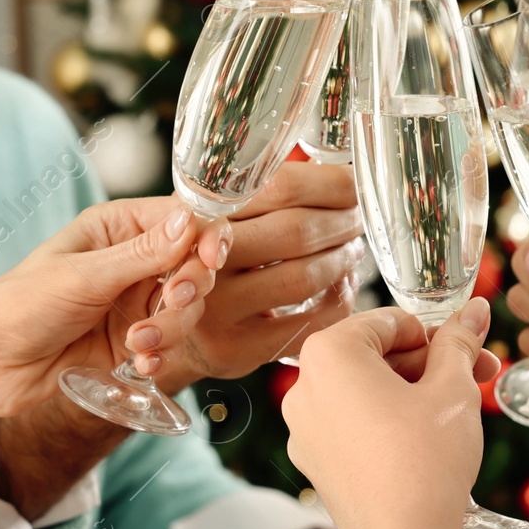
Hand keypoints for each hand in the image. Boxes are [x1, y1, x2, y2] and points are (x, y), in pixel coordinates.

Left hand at [0, 197, 228, 419]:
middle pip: (194, 264)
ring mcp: (136, 300)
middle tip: (173, 301)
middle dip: (189, 287)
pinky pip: (171, 342)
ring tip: (137, 343)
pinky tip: (141, 362)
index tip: (211, 258)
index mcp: (117, 228)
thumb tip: (189, 222)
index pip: (181, 219)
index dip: (204, 236)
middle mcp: (133, 260)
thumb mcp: (83, 276)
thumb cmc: (21, 305)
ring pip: (188, 307)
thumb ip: (141, 253)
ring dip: (171, 327)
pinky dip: (162, 353)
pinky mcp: (135, 337)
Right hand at [130, 163, 365, 384]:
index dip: (329, 184)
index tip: (354, 184)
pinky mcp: (234, 350)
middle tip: (357, 217)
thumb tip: (340, 178)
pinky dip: (338, 301)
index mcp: (198, 214)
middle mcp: (199, 261)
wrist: (171, 327)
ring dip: (342, 258)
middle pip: (295, 231)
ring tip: (351, 248)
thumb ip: (260, 197)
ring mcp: (215, 310)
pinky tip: (341, 285)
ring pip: (303, 277)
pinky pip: (308, 324)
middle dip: (341, 221)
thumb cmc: (206, 261)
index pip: (278, 187)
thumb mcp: (215, 219)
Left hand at [283, 300, 498, 528]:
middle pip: (375, 356)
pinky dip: (387, 422)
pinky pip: (353, 425)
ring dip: (412, 392)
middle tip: (476, 376)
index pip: (390, 321)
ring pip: (365, 391)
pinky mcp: (315, 462)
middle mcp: (304, 386)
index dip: (435, 333)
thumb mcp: (452, 390)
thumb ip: (459, 343)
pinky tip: (426, 439)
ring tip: (458, 409)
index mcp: (329, 353)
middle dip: (429, 363)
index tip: (466, 350)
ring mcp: (304, 428)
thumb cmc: (426, 462)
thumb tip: (474, 310)